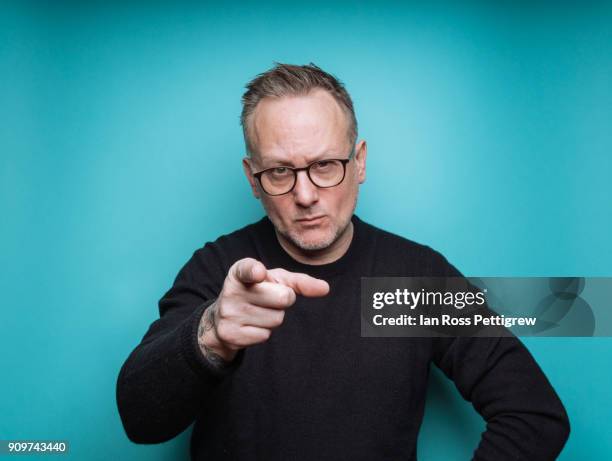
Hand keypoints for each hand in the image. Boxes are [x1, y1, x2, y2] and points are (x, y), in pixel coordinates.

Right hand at [198, 258, 328, 363]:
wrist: (223, 317)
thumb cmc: (258, 292)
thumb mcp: (275, 281)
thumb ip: (300, 282)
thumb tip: (325, 288)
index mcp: (240, 272)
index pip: (247, 269)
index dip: (255, 271)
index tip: (259, 273)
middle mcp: (231, 290)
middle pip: (283, 298)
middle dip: (284, 300)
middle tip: (268, 298)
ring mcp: (229, 313)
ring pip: (276, 319)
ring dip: (274, 317)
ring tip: (258, 311)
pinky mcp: (231, 334)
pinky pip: (265, 335)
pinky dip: (263, 332)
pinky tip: (251, 325)